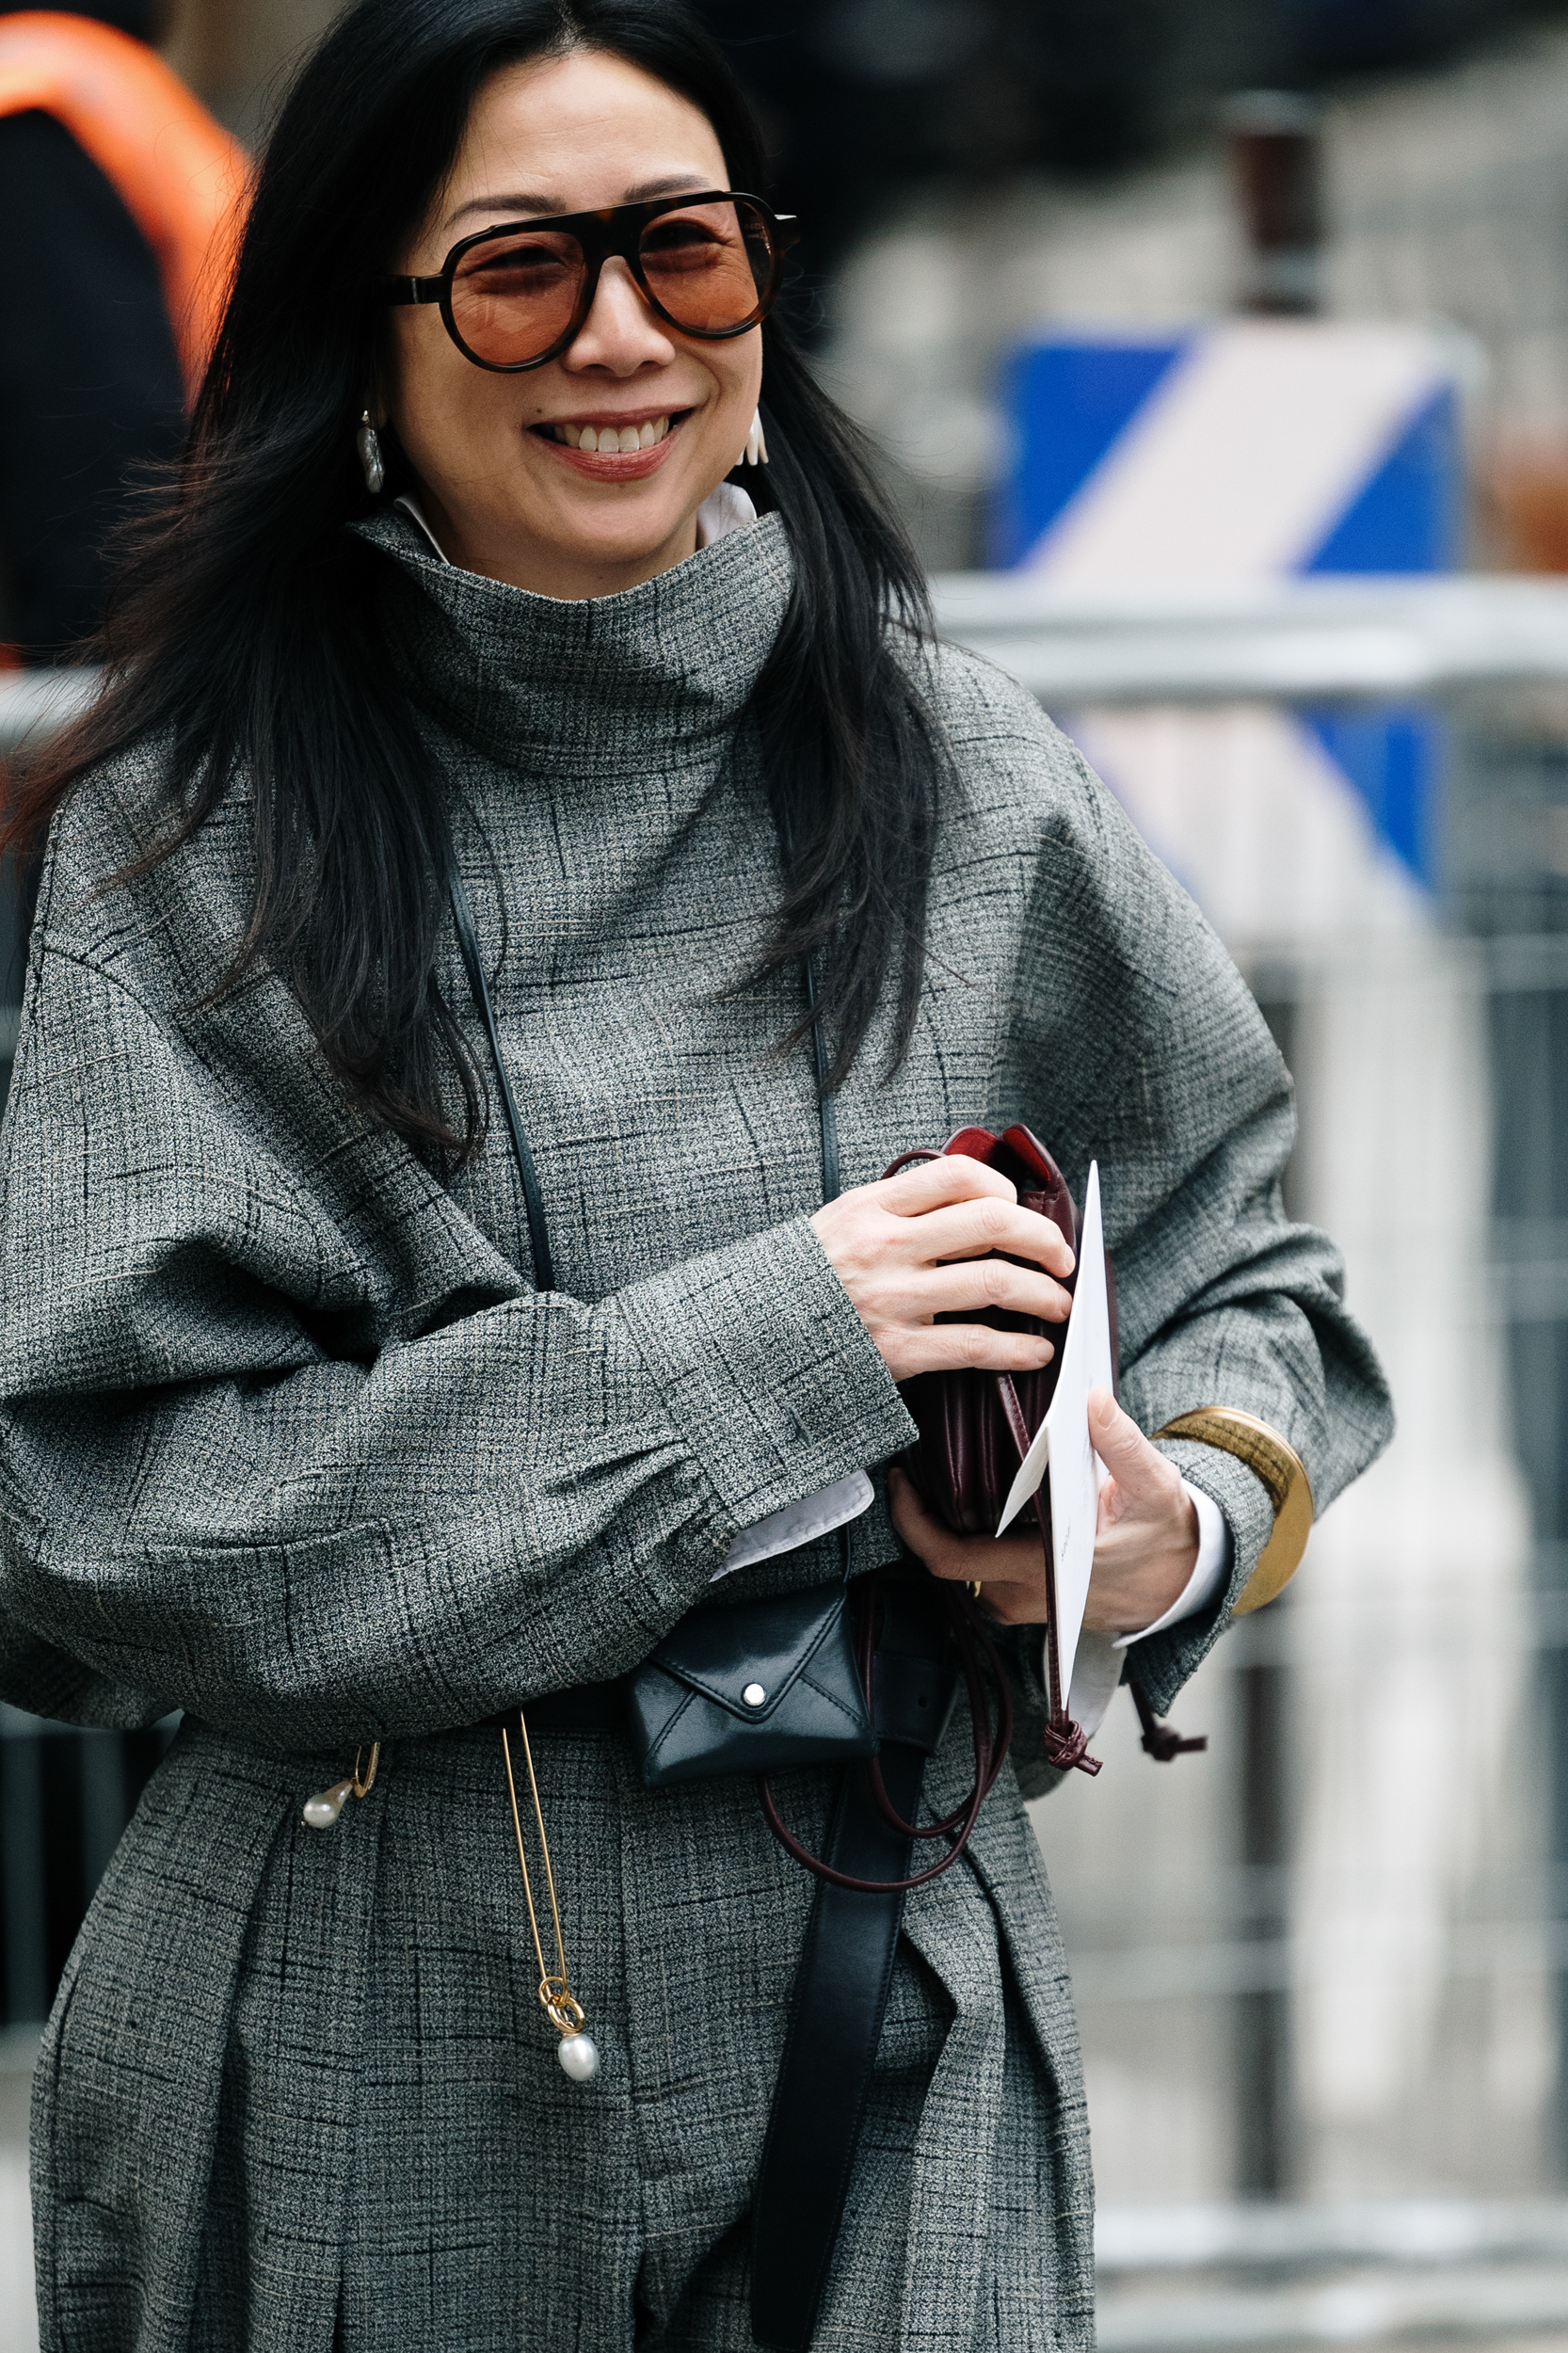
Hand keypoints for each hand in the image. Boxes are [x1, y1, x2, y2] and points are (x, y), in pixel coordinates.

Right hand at [810, 1153, 1074, 1384]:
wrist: (756, 1335)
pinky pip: (975, 1345)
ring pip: (994, 1283)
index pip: (959, 1176)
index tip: (1018, 1210)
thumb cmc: (811, 1278)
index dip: (1004, 1189)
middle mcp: (886, 1247)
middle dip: (1043, 1239)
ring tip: (1058, 1304)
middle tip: (1061, 1258)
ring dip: (1044, 1294)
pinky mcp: (897, 1349)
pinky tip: (1034, 1352)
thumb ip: (901, 1208)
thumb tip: (977, 1203)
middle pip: (991, 1223)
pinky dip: (1017, 1349)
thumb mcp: (844, 1221)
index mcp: (874, 1207)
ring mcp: (893, 1298)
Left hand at [887, 1389, 1197, 1633]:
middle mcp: (1024, 1592)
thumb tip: (1091, 1399)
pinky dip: (969, 1537)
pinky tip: (968, 1500)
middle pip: (944, 1560)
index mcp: (1044, 1568)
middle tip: (910, 1469)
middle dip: (921, 1516)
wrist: (1185, 1582)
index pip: (952, 1557)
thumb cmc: (1166, 1535)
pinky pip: (981, 1571)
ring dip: (945, 1527)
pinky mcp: (1028, 1598)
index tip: (899, 1482)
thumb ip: (1121, 1443)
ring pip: (962, 1567)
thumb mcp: (1153, 1484)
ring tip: (935, 1478)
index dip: (913, 1523)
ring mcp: (1023, 1601)